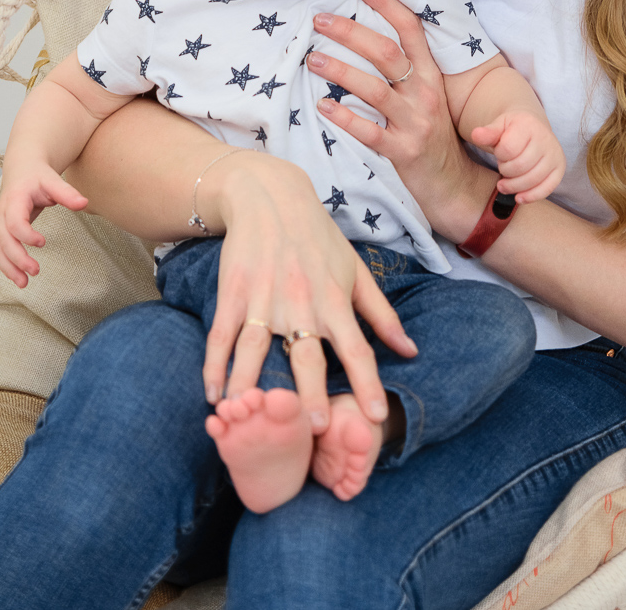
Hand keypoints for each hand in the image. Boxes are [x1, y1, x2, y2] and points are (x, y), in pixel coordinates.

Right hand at [0, 163, 88, 287]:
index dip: (26, 234)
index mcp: (14, 200)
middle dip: (17, 258)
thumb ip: (67, 193)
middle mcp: (1, 213)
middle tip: (35, 271)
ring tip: (24, 284)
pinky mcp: (0, 231)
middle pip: (4, 240)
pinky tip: (18, 278)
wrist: (22, 170)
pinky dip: (7, 266)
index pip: (14, 222)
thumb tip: (84, 203)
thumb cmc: (38, 176)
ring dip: (9, 268)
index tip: (43, 243)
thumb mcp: (53, 180)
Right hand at [199, 153, 417, 432]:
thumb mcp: (356, 270)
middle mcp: (301, 302)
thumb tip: (410, 351)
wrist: (270, 196)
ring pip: (256, 351)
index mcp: (334, 299)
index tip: (375, 418)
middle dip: (311, 393)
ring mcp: (264, 299)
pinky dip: (215, 367)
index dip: (368, 382)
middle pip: (306, 355)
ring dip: (252, 386)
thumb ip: (382, 314)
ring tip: (250, 419)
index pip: (356, 347)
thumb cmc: (319, 237)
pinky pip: (222, 336)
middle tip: (314, 429)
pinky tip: (214, 395)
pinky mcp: (234, 293)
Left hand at [306, 0, 495, 240]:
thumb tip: (368, 35)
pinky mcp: (402, 151)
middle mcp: (424, 94)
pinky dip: (344, 118)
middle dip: (352, 33)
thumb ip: (407, 68)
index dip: (388, 4)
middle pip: (386, 53)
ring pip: (374, 89)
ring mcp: (414, 123)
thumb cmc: (432, 131)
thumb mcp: (428, 93)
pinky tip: (322, 107)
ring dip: (341, 72)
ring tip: (313, 59)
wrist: (452, 181)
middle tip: (320, 19)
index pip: (411, 30)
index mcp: (432, 74)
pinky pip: (369, 132)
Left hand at [471, 111, 565, 202]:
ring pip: (532, 179)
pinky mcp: (559, 168)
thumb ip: (487, 133)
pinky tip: (518, 198)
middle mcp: (546, 138)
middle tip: (502, 167)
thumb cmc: (511, 130)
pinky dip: (531, 196)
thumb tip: (476, 135)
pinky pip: (547, 188)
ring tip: (504, 184)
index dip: (499, 156)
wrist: (531, 128)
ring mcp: (555, 154)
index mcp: (528, 124)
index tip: (499, 153)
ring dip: (514, 186)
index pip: (509, 149)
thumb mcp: (498, 126)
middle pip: (520, 166)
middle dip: (505, 170)